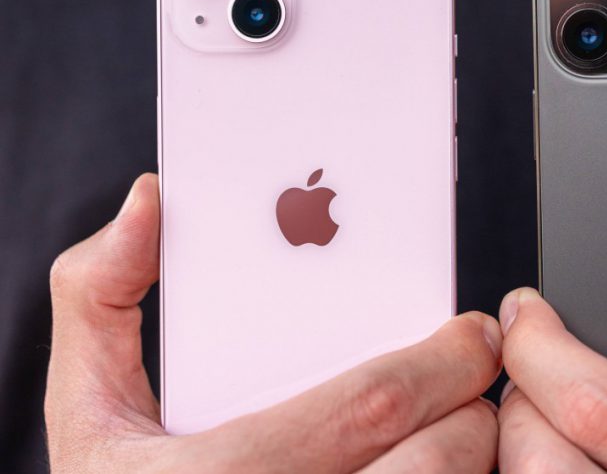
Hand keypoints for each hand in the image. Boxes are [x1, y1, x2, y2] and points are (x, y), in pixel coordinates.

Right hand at [45, 174, 501, 472]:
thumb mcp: (88, 409)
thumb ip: (101, 299)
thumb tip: (148, 204)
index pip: (370, 406)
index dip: (439, 361)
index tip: (473, 330)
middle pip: (440, 456)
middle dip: (465, 404)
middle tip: (463, 372)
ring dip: (467, 453)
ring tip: (442, 422)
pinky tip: (416, 461)